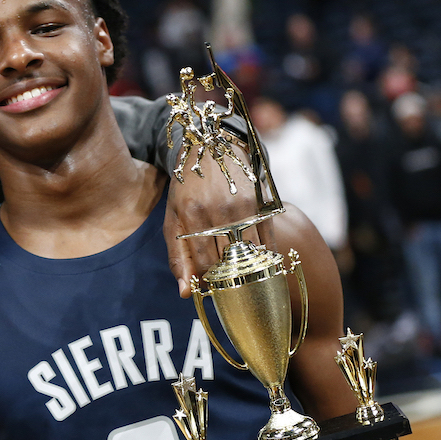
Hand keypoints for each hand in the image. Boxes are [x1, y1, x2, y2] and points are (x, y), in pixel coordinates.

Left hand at [163, 153, 268, 297]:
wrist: (211, 145)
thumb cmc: (186, 187)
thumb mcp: (172, 217)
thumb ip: (177, 256)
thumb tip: (185, 293)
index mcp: (191, 215)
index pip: (204, 264)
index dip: (208, 281)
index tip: (210, 288)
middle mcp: (218, 211)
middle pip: (228, 261)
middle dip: (228, 279)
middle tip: (228, 287)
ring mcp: (243, 206)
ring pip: (250, 254)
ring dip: (248, 271)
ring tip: (242, 278)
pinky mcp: (261, 203)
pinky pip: (268, 241)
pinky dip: (265, 258)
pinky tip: (260, 265)